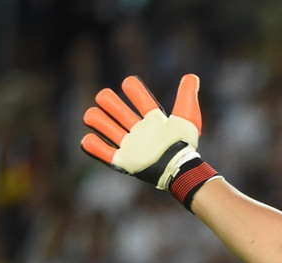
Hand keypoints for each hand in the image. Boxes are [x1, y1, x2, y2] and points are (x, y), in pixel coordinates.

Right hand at [81, 74, 217, 209]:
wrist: (175, 167)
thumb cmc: (182, 143)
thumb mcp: (186, 117)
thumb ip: (186, 96)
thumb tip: (192, 77)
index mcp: (154, 122)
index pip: (140, 100)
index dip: (133, 89)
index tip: (129, 84)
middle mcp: (140, 132)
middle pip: (117, 111)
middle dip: (109, 102)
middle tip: (106, 100)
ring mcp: (130, 146)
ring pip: (105, 127)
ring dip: (97, 120)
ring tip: (93, 116)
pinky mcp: (122, 161)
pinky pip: (102, 152)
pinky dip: (92, 145)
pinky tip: (89, 137)